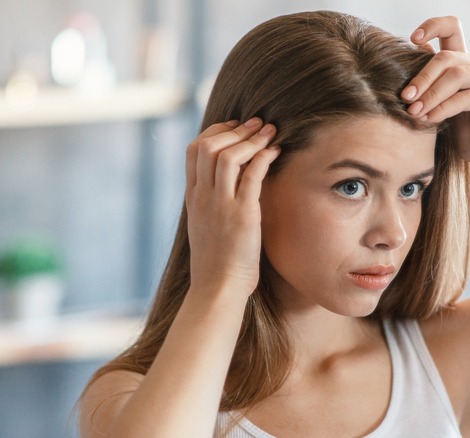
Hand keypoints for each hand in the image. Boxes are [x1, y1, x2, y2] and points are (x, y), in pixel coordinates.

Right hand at [184, 118, 279, 295]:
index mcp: (192, 197)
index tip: (234, 127)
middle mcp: (203, 197)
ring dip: (251, 139)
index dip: (215, 131)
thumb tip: (225, 187)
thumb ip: (210, 204)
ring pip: (228, 155)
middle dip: (235, 129)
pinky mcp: (242, 215)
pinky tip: (276, 152)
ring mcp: (220, 205)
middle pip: (209, 146)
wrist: (217, 288)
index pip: (194, 150)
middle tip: (257, 123)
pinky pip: (252, 176)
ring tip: (269, 132)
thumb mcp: (205, 226)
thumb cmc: (216, 263)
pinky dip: (264, 158)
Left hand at [401, 16, 469, 170]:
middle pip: (445, 57)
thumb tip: (400, 77)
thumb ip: (428, 90)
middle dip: (421, 77)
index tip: (412, 39)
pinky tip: (431, 119)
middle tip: (405, 98)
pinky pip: (464, 97)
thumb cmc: (467, 131)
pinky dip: (444, 108)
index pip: (451, 28)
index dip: (432, 27)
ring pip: (454, 75)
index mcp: (464, 61)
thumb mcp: (441, 107)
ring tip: (415, 112)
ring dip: (430, 94)